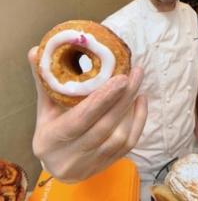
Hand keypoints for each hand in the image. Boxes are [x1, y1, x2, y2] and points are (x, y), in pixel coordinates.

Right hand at [29, 47, 147, 181]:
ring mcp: (92, 164)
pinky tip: (141, 100)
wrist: (59, 166)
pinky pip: (130, 144)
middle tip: (134, 73)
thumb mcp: (45, 108)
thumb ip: (45, 81)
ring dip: (132, 108)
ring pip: (120, 137)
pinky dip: (139, 120)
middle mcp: (71, 157)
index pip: (80, 120)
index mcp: (51, 139)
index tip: (120, 78)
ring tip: (137, 84)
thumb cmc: (51, 131)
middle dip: (123, 98)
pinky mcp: (108, 165)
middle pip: (104, 127)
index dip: (102, 99)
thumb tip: (36, 50)